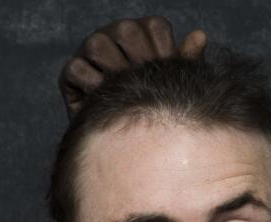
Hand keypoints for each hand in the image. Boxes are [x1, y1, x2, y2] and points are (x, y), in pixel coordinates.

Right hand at [58, 15, 207, 115]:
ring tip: (125, 92)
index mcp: (141, 35)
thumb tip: (200, 36)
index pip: (154, 26)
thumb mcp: (172, 86)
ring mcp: (89, 53)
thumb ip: (185, 61)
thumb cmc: (152, 109)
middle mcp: (113, 37)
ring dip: (115, 70)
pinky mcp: (70, 75)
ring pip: (98, 45)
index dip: (163, 50)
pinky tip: (106, 101)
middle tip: (146, 85)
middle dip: (140, 59)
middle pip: (125, 30)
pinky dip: (93, 85)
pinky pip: (77, 69)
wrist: (125, 144)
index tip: (166, 74)